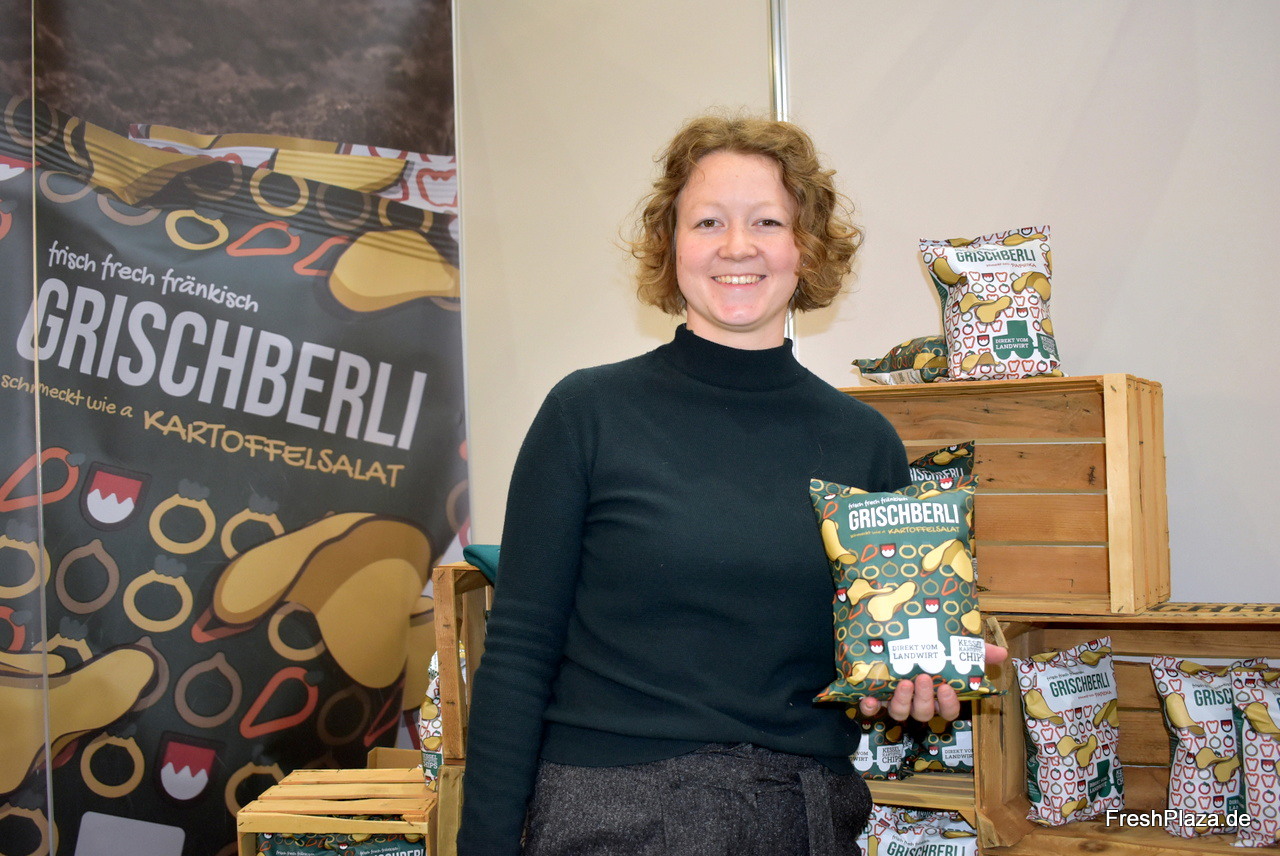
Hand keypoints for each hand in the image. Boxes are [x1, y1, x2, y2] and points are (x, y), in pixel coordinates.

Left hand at [856, 643, 1007, 722]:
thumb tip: (1003, 653)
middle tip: (923, 678)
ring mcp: (894, 699)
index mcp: (936, 693)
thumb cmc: (925, 646)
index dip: (949, 704)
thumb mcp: (951, 644)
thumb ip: (976, 650)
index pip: (949, 711)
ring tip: (903, 682)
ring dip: (903, 701)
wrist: (890, 636)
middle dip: (925, 699)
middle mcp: (917, 700)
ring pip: (900, 713)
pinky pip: (871, 710)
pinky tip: (870, 698)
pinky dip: (871, 707)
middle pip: (924, 713)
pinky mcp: (873, 696)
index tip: (947, 688)